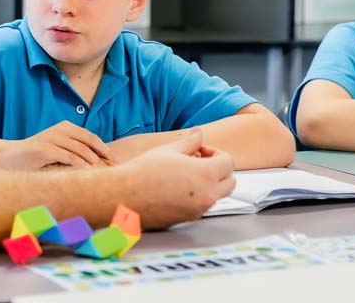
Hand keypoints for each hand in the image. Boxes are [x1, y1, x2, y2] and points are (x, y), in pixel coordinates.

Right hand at [0, 120, 117, 169]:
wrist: (9, 157)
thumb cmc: (36, 157)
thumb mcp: (57, 150)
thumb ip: (73, 151)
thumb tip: (98, 163)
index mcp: (64, 127)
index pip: (90, 136)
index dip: (104, 148)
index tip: (115, 160)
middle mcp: (59, 129)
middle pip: (88, 141)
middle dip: (103, 154)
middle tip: (114, 168)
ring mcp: (51, 138)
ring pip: (79, 149)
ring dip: (93, 162)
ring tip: (103, 174)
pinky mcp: (44, 149)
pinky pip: (67, 157)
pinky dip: (79, 165)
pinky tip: (86, 175)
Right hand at [118, 129, 234, 228]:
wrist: (124, 196)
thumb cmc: (144, 172)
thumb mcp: (169, 150)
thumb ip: (190, 142)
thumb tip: (199, 134)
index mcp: (206, 174)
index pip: (228, 162)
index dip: (216, 152)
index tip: (201, 151)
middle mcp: (208, 195)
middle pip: (230, 181)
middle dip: (219, 170)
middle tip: (199, 163)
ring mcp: (199, 210)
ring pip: (217, 195)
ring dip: (210, 184)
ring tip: (185, 175)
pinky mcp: (189, 219)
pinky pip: (202, 206)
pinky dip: (198, 196)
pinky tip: (177, 188)